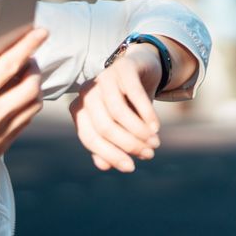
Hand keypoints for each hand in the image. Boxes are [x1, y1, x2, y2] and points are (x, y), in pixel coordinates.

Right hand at [0, 28, 48, 200]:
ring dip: (35, 86)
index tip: (39, 32)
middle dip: (34, 65)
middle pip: (30, 85)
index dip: (27, 46)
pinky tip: (18, 98)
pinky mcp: (2, 147)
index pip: (8, 66)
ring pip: (33, 105)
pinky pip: (26, 121)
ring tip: (25, 75)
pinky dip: (28, 105)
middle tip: (29, 56)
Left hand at [69, 43, 162, 172]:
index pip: (89, 137)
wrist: (142, 70)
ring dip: (138, 132)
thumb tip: (104, 166)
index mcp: (80, 109)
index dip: (110, 155)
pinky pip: (134, 93)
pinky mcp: (123, 67)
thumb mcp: (119, 128)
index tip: (131, 167)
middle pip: (104, 127)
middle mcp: (87, 93)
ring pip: (117, 112)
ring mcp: (104, 78)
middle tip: (149, 154)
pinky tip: (156, 127)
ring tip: (154, 142)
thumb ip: (108, 146)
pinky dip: (146, 113)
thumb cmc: (128, 104)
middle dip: (128, 144)